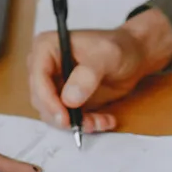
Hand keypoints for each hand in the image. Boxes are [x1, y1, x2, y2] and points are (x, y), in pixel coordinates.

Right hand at [26, 7, 171, 133]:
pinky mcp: (66, 100)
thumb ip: (88, 75)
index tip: (65, 117)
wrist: (134, 56)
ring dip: (77, 123)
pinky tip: (105, 120)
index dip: (48, 100)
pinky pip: (68, 119)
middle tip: (86, 123)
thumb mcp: (106, 56)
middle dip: (63, 116)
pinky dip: (86, 124)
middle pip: (41, 100)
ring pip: (53, 114)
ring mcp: (54, 85)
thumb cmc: (119, 47)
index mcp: (46, 48)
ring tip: (100, 121)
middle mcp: (45, 67)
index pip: (37, 78)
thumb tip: (69, 99)